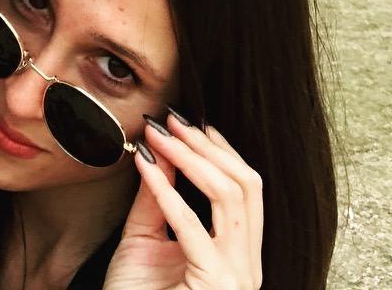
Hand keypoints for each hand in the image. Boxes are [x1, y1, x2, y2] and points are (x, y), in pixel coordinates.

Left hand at [102, 111, 262, 289]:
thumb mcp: (145, 236)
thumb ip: (159, 197)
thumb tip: (161, 148)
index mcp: (237, 255)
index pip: (244, 189)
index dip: (217, 149)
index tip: (187, 121)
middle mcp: (246, 266)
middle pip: (246, 187)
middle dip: (208, 146)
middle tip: (173, 119)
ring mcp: (237, 277)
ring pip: (231, 198)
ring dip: (192, 158)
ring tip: (159, 135)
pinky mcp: (216, 285)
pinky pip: (193, 226)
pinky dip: (168, 189)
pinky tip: (145, 165)